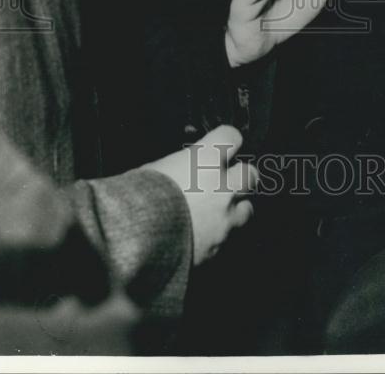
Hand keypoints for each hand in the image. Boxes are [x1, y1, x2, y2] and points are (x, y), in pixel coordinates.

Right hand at [145, 125, 256, 265]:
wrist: (134, 241)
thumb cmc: (137, 198)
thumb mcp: (154, 170)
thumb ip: (178, 167)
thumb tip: (181, 169)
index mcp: (206, 159)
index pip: (232, 137)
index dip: (227, 141)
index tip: (222, 146)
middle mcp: (222, 186)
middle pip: (250, 174)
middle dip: (241, 177)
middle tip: (226, 182)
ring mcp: (224, 218)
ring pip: (247, 209)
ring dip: (235, 209)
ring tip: (219, 213)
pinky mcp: (219, 246)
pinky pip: (228, 239)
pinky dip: (219, 237)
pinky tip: (204, 237)